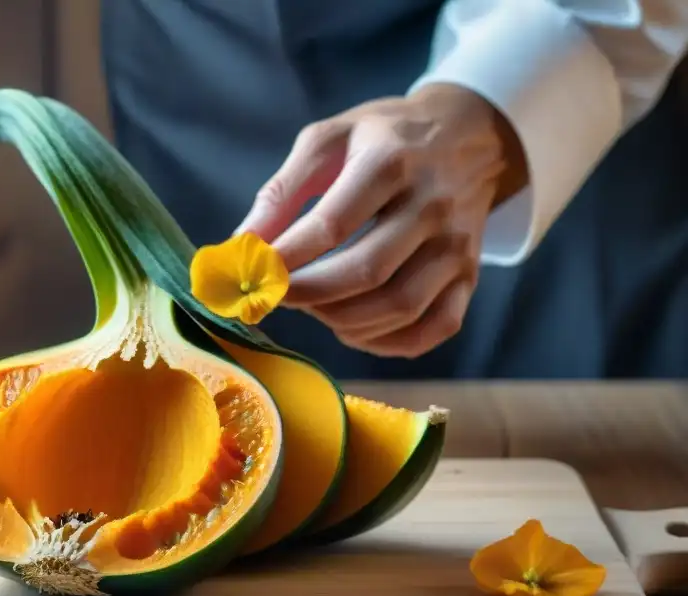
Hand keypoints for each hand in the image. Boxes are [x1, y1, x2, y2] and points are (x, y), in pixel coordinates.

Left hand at [236, 84, 527, 357]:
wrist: (467, 136)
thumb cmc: (384, 138)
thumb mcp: (328, 140)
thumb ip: (281, 191)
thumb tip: (242, 246)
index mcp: (390, 162)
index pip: (332, 225)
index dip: (287, 258)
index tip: (254, 273)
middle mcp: (432, 205)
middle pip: (366, 271)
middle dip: (309, 294)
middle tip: (278, 294)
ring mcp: (457, 245)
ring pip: (400, 306)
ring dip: (342, 320)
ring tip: (313, 305)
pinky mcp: (470, 276)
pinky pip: (432, 329)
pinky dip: (386, 342)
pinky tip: (353, 326)